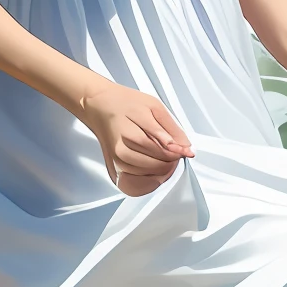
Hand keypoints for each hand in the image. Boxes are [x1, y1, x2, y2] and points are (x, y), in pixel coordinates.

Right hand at [77, 81, 194, 195]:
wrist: (100, 106)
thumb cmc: (126, 104)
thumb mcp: (154, 107)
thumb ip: (171, 128)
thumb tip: (186, 148)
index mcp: (130, 129)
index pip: (159, 147)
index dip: (177, 151)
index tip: (186, 151)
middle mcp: (121, 148)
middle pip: (154, 163)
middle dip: (171, 161)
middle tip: (177, 154)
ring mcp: (116, 160)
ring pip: (146, 174)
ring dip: (162, 171)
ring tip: (167, 159)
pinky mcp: (114, 168)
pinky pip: (135, 183)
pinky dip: (150, 179)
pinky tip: (156, 169)